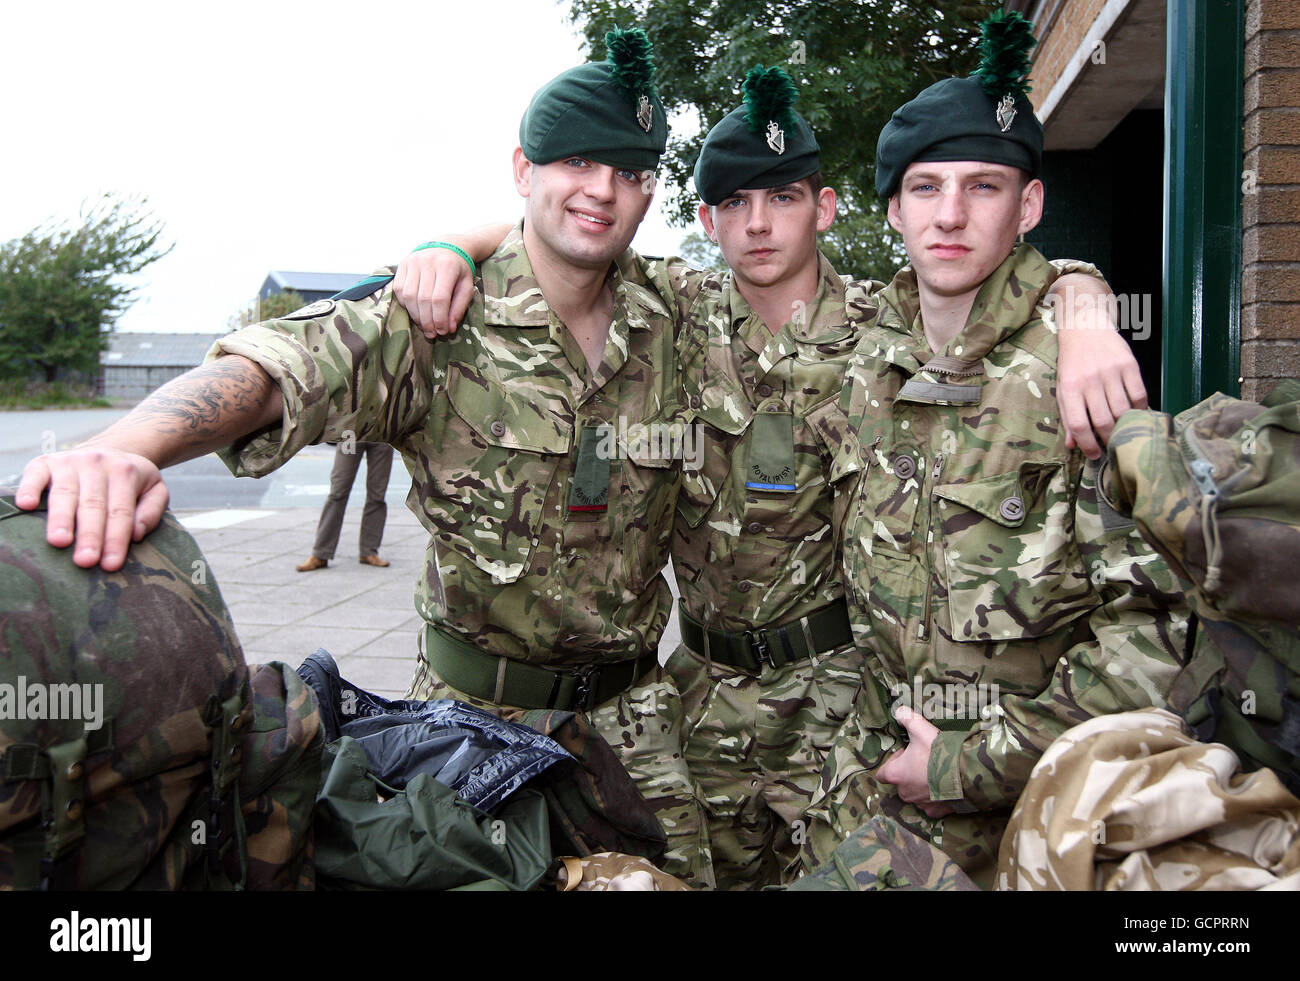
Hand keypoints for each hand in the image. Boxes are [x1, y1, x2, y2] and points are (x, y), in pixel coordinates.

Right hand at [15, 445, 169, 571]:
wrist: (110, 449)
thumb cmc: (131, 480)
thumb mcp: (155, 490)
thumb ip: (152, 512)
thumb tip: (136, 534)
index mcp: (125, 473)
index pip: (121, 512)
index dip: (116, 539)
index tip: (110, 564)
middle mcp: (97, 464)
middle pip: (93, 505)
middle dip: (90, 535)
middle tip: (85, 561)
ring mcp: (69, 462)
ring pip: (65, 494)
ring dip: (61, 519)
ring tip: (59, 541)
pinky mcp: (45, 462)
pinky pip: (35, 475)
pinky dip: (29, 489)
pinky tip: (25, 505)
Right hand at [392, 247, 475, 338]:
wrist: (447, 246)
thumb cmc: (459, 270)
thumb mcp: (466, 287)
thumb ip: (459, 308)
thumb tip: (449, 328)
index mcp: (447, 266)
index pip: (440, 299)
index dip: (440, 319)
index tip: (442, 331)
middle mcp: (427, 262)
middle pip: (423, 299)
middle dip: (427, 321)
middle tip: (432, 334)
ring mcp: (412, 262)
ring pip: (409, 296)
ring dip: (415, 316)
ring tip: (424, 326)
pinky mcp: (402, 265)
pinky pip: (399, 290)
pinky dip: (406, 305)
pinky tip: (415, 311)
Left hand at [877, 706, 953, 818]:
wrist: (964, 775)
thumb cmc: (937, 753)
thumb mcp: (920, 728)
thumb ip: (907, 718)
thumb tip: (899, 712)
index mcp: (896, 774)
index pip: (882, 773)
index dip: (893, 762)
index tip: (906, 753)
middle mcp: (905, 792)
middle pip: (900, 783)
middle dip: (909, 772)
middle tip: (924, 760)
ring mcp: (920, 804)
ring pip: (916, 794)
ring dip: (923, 785)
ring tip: (937, 772)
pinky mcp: (936, 811)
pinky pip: (932, 805)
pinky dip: (937, 797)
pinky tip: (946, 786)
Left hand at [1051, 275, 1147, 458]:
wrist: (1085, 328)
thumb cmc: (1072, 364)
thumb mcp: (1063, 388)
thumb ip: (1067, 417)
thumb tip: (1072, 446)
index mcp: (1070, 388)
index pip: (1078, 424)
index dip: (1087, 445)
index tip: (1095, 455)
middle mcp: (1090, 380)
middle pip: (1103, 421)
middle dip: (1109, 440)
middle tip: (1112, 447)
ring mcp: (1110, 372)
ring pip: (1123, 410)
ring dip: (1125, 427)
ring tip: (1124, 434)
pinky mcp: (1129, 365)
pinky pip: (1139, 394)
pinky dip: (1140, 409)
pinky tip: (1136, 414)